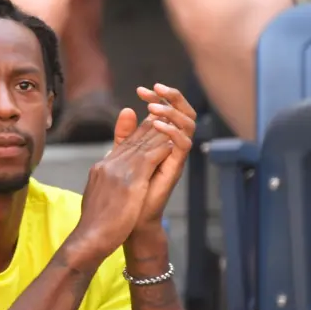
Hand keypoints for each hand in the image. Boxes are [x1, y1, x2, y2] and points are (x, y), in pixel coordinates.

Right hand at [72, 108, 173, 261]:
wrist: (90, 238)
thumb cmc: (95, 224)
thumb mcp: (97, 196)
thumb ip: (105, 181)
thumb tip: (110, 177)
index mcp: (101, 168)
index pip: (122, 144)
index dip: (138, 133)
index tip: (151, 123)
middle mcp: (108, 164)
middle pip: (133, 140)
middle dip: (151, 127)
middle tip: (167, 114)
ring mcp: (118, 172)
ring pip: (143, 145)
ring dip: (160, 134)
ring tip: (175, 124)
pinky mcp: (130, 181)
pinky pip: (150, 158)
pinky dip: (162, 149)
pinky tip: (174, 143)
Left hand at [114, 83, 195, 231]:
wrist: (128, 219)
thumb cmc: (125, 191)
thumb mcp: (121, 156)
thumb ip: (125, 134)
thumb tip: (127, 109)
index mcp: (161, 140)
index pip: (168, 111)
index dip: (157, 97)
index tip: (141, 90)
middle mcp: (172, 146)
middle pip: (184, 112)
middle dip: (171, 97)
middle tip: (154, 89)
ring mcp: (175, 157)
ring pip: (188, 124)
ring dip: (172, 112)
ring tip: (154, 108)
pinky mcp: (175, 168)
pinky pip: (184, 145)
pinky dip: (173, 132)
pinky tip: (157, 124)